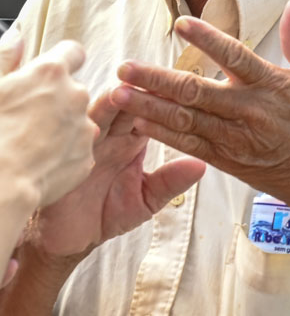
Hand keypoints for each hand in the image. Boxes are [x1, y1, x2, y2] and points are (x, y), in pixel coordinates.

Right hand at [0, 40, 94, 207]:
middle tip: (25, 119)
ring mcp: (84, 127)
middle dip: (55, 101)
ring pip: (76, 122)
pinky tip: (37, 164)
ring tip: (29, 145)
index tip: (50, 74)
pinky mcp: (87, 157)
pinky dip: (62, 155)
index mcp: (50, 74)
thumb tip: (17, 36)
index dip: (62, 61)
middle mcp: (75, 95)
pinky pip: (77, 151)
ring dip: (60, 128)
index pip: (72, 52)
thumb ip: (4, 57)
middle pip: (72, 91)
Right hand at [30, 92, 205, 258]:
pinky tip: (88, 129)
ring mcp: (82, 145)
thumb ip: (169, 182)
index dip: (163, 100)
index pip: (151, 112)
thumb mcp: (145, 199)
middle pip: (124, 106)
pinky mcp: (60, 161)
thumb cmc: (107, 213)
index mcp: (131, 141)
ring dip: (105, 106)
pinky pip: (66, 144)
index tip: (180, 86)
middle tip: (147, 79)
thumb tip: (201, 166)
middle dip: (134, 92)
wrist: (68, 239)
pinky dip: (77, 135)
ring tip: (117, 95)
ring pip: (94, 118)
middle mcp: (108, 137)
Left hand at [113, 0, 289, 250]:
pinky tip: (139, 123)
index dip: (207, 40)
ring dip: (149, 108)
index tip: (180, 24)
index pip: (235, 57)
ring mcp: (237, 139)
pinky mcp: (228, 160)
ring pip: (185, 121)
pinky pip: (190, 145)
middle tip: (124, 68)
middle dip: (156, 80)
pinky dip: (163, 134)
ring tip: (118, 95)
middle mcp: (250, 112)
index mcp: (273, 85)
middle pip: (196, 92)